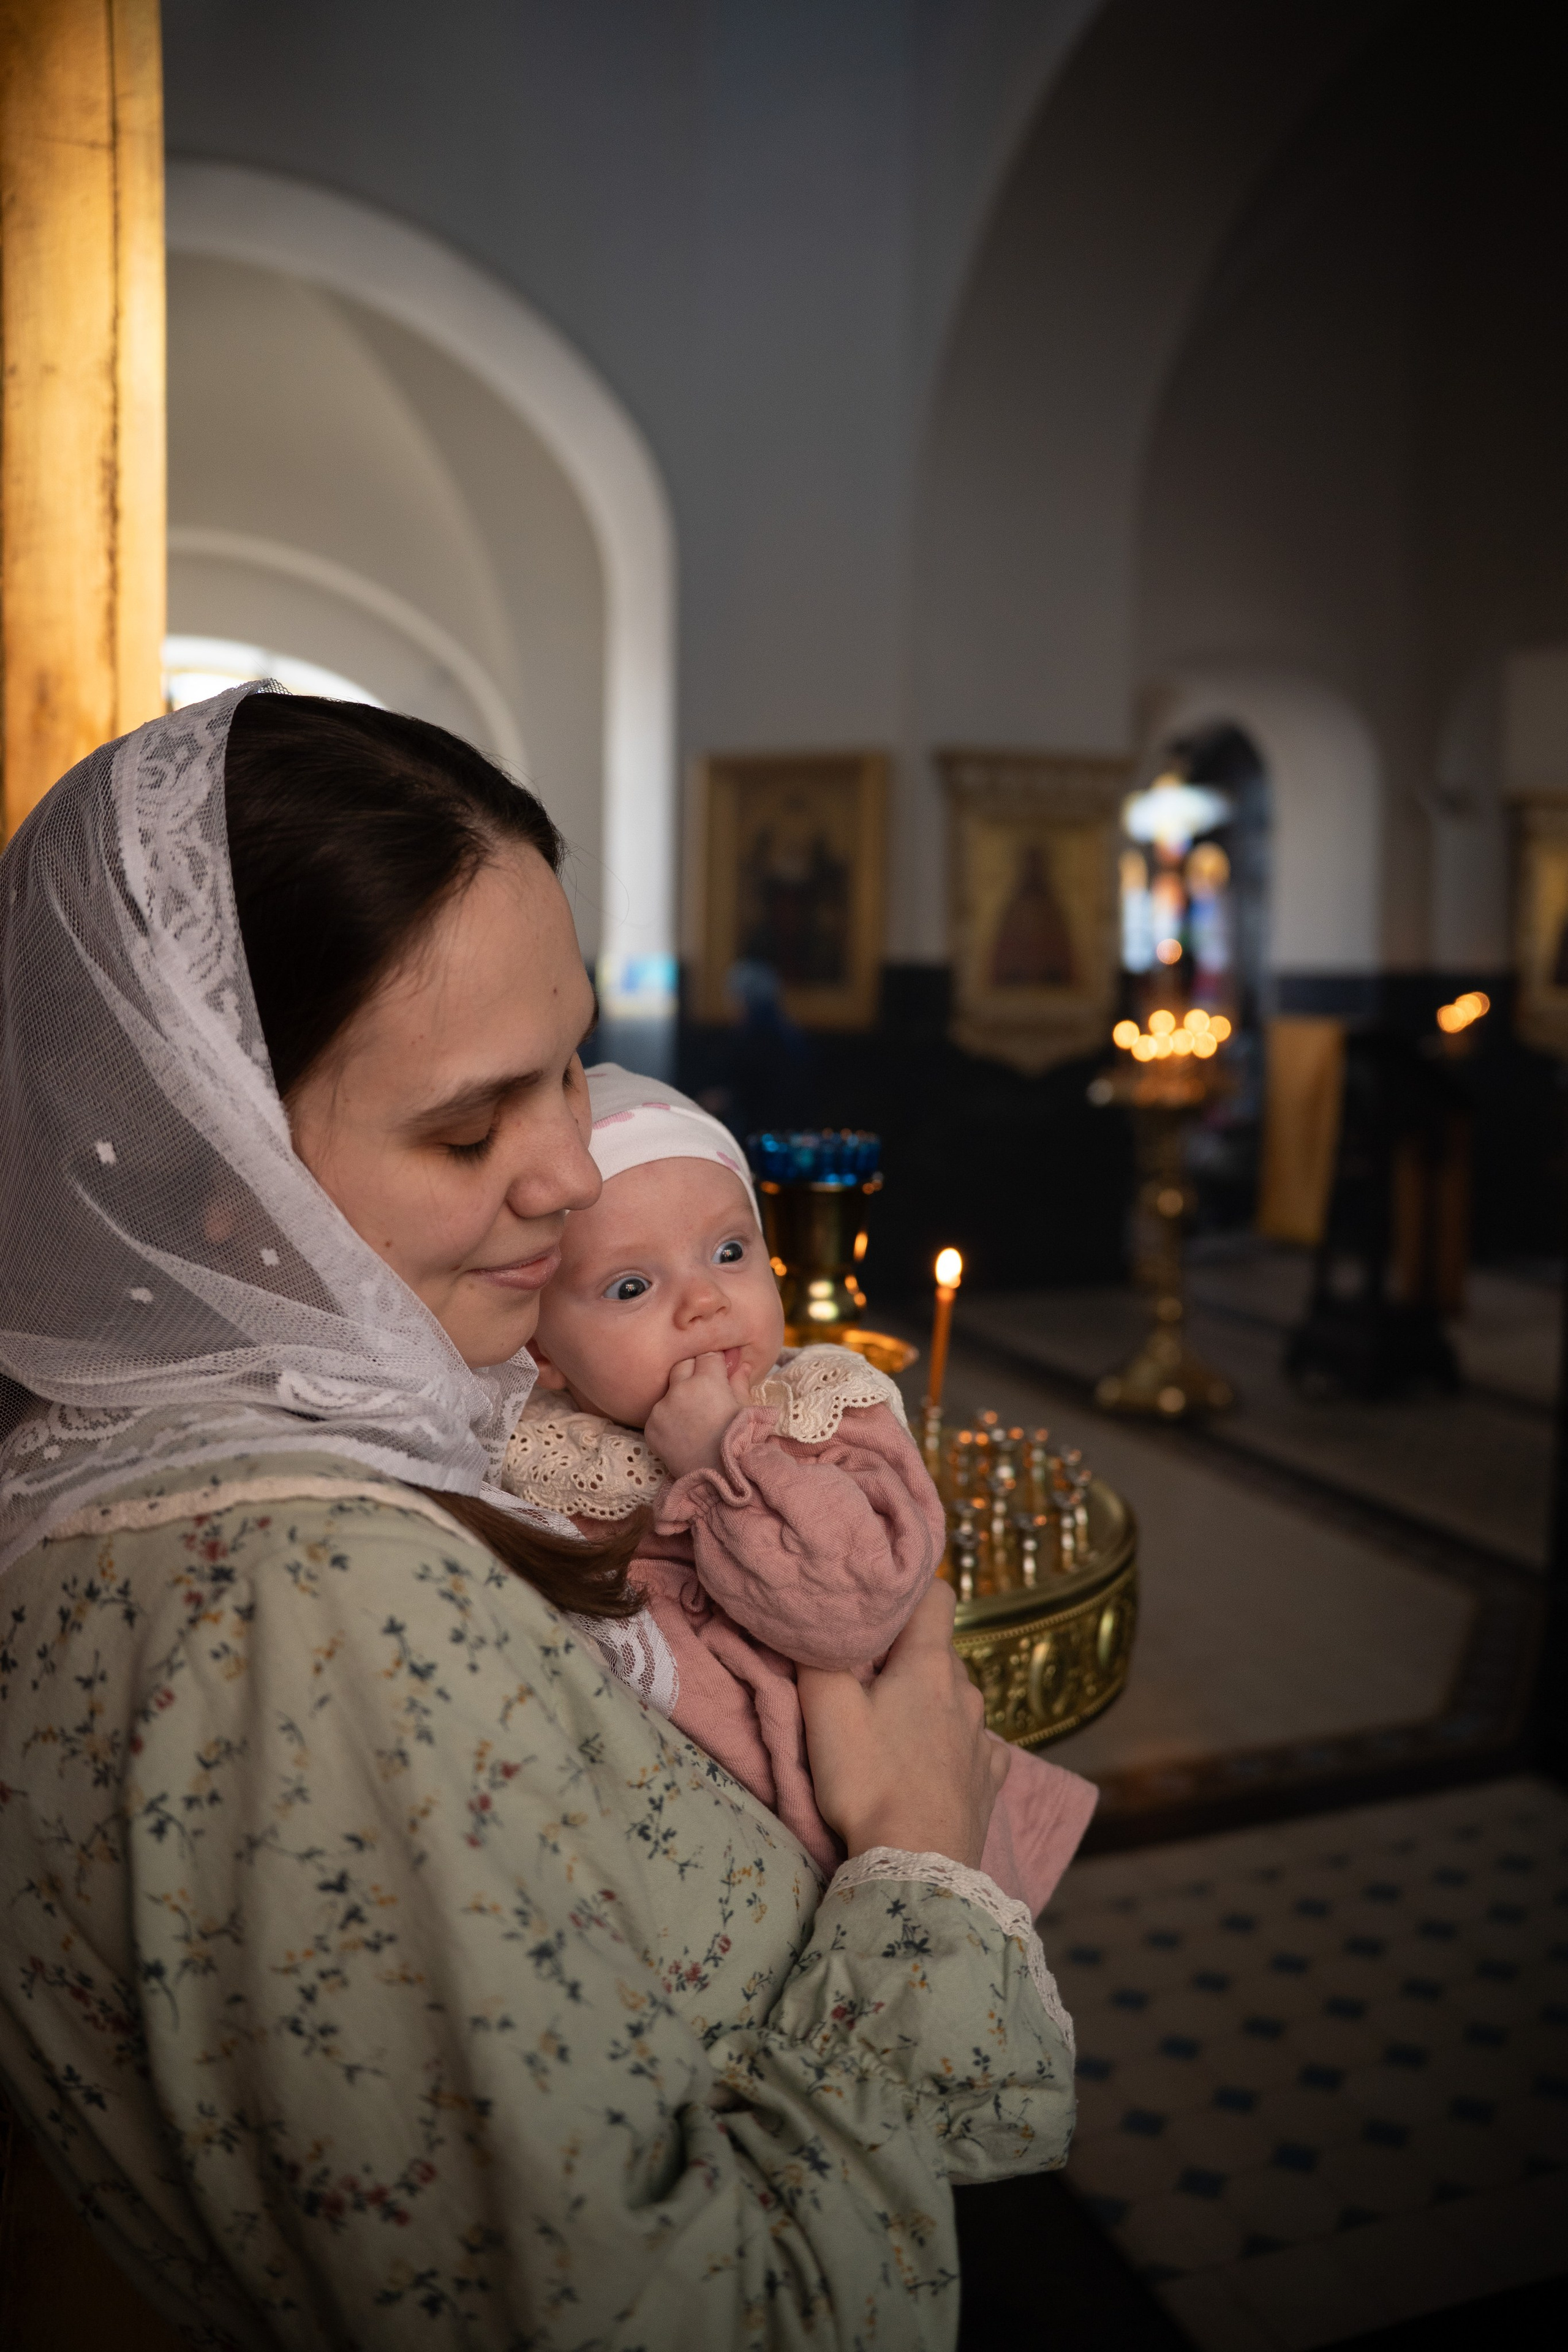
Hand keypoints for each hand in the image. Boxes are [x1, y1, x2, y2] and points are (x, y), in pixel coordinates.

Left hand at [644, 1349, 753, 1475]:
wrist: (719, 1479)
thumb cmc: (739, 1442)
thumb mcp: (745, 1409)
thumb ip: (739, 1381)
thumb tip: (741, 1364)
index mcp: (706, 1381)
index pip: (707, 1356)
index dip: (716, 1364)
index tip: (721, 1372)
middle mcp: (679, 1390)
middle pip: (683, 1365)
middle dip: (695, 1371)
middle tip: (707, 1390)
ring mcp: (661, 1410)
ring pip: (669, 1390)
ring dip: (680, 1395)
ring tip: (695, 1416)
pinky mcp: (650, 1428)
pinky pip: (659, 1413)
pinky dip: (669, 1417)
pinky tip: (684, 1432)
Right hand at [797, 1583, 1007, 1869]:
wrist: (915, 1864)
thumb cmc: (868, 1781)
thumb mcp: (826, 1710)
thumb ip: (817, 1655)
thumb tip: (813, 1622)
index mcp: (930, 1664)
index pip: (939, 1594)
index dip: (911, 1590)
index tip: (882, 1605)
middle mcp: (967, 1692)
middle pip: (938, 1650)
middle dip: (906, 1656)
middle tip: (865, 1678)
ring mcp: (984, 1738)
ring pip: (955, 1698)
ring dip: (927, 1702)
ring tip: (890, 1730)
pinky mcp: (990, 1779)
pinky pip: (973, 1744)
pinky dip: (951, 1744)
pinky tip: (928, 1764)